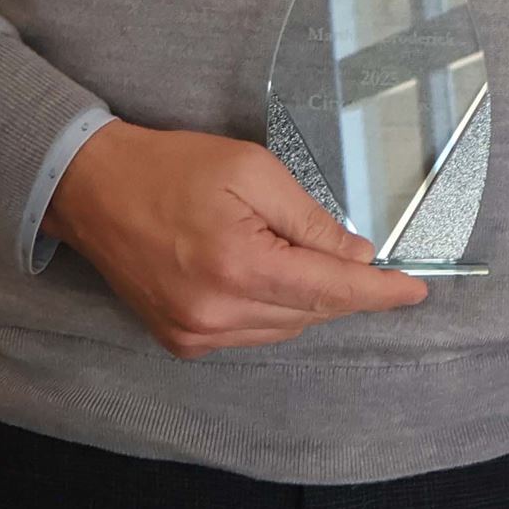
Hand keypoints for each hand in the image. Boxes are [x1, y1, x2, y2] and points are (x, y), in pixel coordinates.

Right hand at [43, 118, 428, 355]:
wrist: (93, 188)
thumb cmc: (172, 167)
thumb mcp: (252, 170)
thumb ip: (309, 219)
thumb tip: (356, 256)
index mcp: (238, 266)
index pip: (331, 289)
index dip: (379, 292)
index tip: (415, 290)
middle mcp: (215, 313)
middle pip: (311, 312)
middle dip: (340, 285)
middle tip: (352, 251)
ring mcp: (194, 334)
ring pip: (283, 327)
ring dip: (304, 297)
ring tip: (290, 251)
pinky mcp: (180, 341)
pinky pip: (250, 333)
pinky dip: (271, 308)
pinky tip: (261, 273)